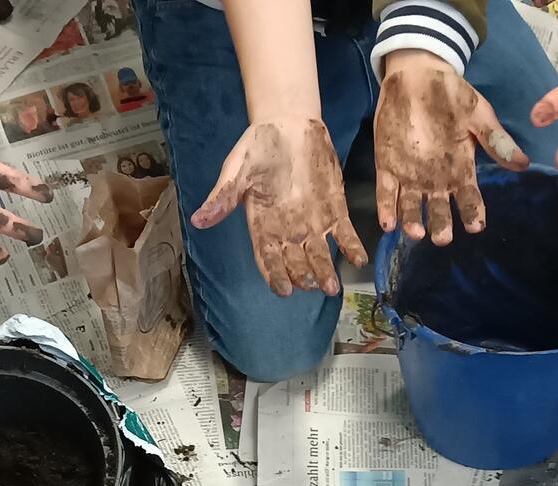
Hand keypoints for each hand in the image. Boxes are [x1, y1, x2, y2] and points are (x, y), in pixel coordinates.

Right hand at [190, 118, 366, 296]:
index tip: (284, 290)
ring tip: (333, 286)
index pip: (268, 258)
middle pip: (296, 262)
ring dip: (327, 272)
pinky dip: (352, 248)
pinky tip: (359, 260)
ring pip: (320, 255)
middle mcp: (289, 231)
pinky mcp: (335, 210)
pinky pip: (345, 235)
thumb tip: (198, 220)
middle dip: (304, 276)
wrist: (288, 123)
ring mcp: (313, 223)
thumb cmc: (258, 145)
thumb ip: (224, 195)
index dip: (276, 275)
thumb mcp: (237, 167)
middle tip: (312, 285)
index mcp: (263, 224)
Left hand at [374, 51, 525, 243]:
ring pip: (412, 207)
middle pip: (440, 211)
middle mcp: (436, 180)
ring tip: (416, 232)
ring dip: (413, 222)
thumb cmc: (452, 94)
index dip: (473, 213)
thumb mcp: (477, 113)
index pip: (469, 199)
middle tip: (442, 237)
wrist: (417, 75)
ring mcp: (410, 176)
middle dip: (441, 225)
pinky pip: (386, 193)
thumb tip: (522, 163)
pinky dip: (387, 208)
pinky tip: (388, 223)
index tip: (475, 226)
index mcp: (461, 170)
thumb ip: (495, 139)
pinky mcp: (387, 168)